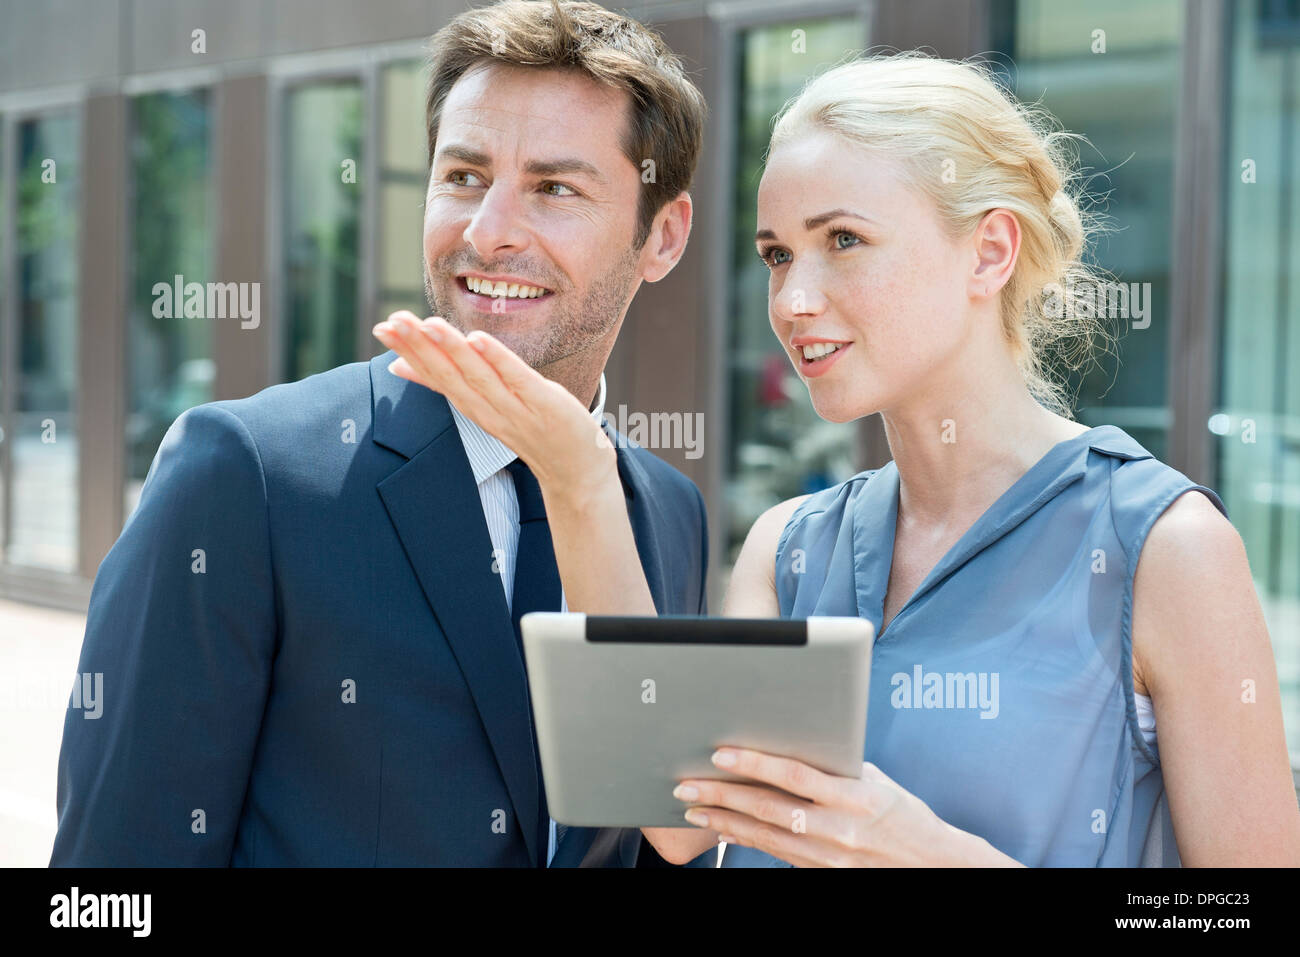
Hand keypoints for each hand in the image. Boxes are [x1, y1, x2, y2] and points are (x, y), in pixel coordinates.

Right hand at [373, 312, 616, 502]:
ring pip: (477, 377)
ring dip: (451, 350)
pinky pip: (517, 380)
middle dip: (419, 347)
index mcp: (475, 407)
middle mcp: (489, 410)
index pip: (436, 377)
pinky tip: (479, 339)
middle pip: (448, 376)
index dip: (409, 352)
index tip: (383, 329)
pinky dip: (498, 360)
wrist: (577, 473)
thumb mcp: (487, 407)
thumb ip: (452, 384)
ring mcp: (516, 408)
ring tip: (428, 324)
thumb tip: (405, 366)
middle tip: (391, 322)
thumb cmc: (534, 431)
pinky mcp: (544, 404)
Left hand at [674, 748, 1021, 866]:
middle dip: (723, 795)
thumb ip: (833, 763)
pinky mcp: (820, 871)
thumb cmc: (901, 810)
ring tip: (692, 808)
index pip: (795, 775)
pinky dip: (744, 838)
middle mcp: (839, 829)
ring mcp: (828, 856)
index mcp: (855, 796)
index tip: (721, 753)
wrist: (930, 863)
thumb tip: (789, 739)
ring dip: (724, 821)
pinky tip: (722, 826)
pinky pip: (774, 852)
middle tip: (687, 785)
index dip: (755, 763)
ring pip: (764, 836)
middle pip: (769, 808)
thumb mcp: (874, 778)